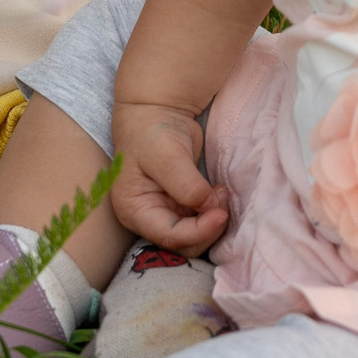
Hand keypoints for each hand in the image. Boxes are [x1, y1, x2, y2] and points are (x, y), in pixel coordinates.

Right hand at [109, 101, 229, 254]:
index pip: (169, 236)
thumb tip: (209, 206)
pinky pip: (200, 222)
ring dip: (213, 222)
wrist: (156, 113)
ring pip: (195, 237)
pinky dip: (214, 214)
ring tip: (221, 193)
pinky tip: (219, 194)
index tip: (221, 213)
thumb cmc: (152, 131)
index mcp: (134, 210)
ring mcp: (166, 214)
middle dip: (208, 228)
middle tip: (222, 200)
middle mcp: (148, 218)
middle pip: (183, 243)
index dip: (199, 231)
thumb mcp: (166, 155)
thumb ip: (186, 184)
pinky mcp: (181, 207)